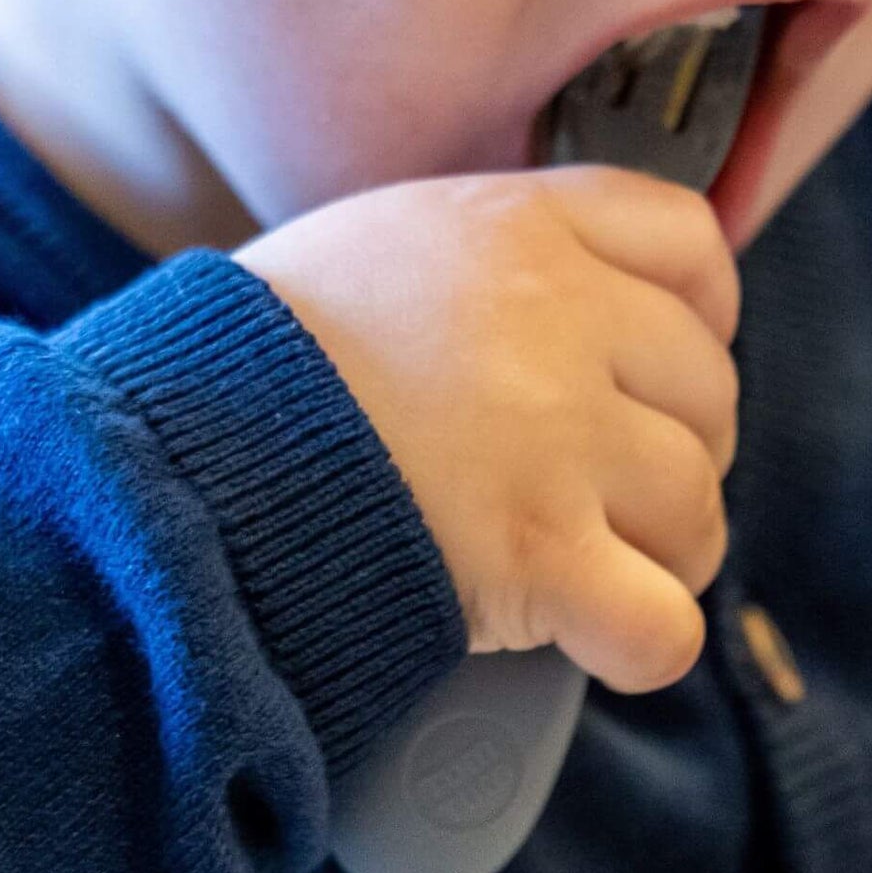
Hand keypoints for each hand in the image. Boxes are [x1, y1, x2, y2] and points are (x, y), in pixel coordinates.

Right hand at [238, 168, 738, 692]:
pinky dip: (646, 644)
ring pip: (699, 508)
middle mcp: (560, 320)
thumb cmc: (259, 364)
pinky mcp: (542, 556)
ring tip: (591, 564)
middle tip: (603, 487)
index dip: (700, 314)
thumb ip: (498, 258)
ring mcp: (558, 439)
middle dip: (676, 447)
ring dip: (665, 551)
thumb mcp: (382, 246)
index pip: (692, 242)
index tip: (655, 365)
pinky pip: (665, 623)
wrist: (161, 462)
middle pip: (709, 390)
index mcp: (523, 228)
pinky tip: (600, 640)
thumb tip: (594, 302)